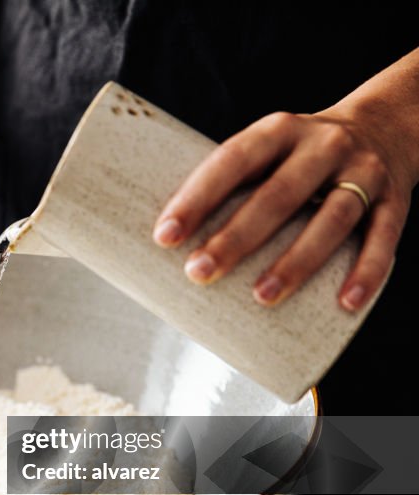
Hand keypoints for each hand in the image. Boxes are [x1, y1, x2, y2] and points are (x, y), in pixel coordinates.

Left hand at [153, 109, 415, 310]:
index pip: (232, 160)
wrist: (386, 124)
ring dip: (297, 261)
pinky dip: (366, 271)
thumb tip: (171, 239)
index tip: (165, 236)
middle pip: (278, 195)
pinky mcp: (395, 199)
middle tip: (199, 272)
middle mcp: (323, 145)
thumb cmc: (300, 154)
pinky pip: (383, 237)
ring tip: (262, 296)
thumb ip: (231, 182)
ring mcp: (362, 171)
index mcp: (279, 130)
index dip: (197, 197)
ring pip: (331, 219)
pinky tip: (345, 302)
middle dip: (236, 237)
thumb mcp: (268, 149)